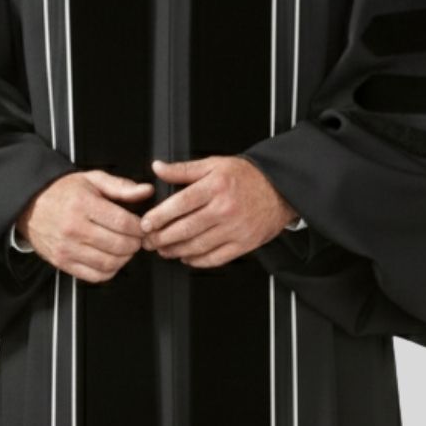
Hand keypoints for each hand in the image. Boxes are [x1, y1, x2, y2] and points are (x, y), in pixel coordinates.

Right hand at [16, 170, 153, 281]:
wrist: (30, 204)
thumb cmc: (61, 192)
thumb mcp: (92, 180)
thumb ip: (121, 186)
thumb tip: (145, 191)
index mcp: (83, 204)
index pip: (123, 223)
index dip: (140, 228)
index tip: (142, 226)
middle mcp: (74, 228)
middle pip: (119, 245)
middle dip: (135, 243)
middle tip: (136, 238)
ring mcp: (67, 248)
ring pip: (109, 263)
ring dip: (124, 258)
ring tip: (125, 248)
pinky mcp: (63, 262)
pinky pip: (95, 276)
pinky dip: (109, 271)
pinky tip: (111, 259)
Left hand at [139, 156, 295, 267]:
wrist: (280, 190)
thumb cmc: (248, 177)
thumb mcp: (214, 164)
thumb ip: (184, 169)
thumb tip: (158, 168)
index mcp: (216, 186)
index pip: (180, 204)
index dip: (159, 216)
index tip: (145, 224)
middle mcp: (225, 208)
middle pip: (186, 228)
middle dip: (162, 238)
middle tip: (149, 241)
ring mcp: (235, 229)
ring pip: (198, 245)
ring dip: (175, 251)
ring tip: (163, 249)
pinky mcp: (244, 244)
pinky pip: (216, 258)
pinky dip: (197, 261)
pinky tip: (187, 257)